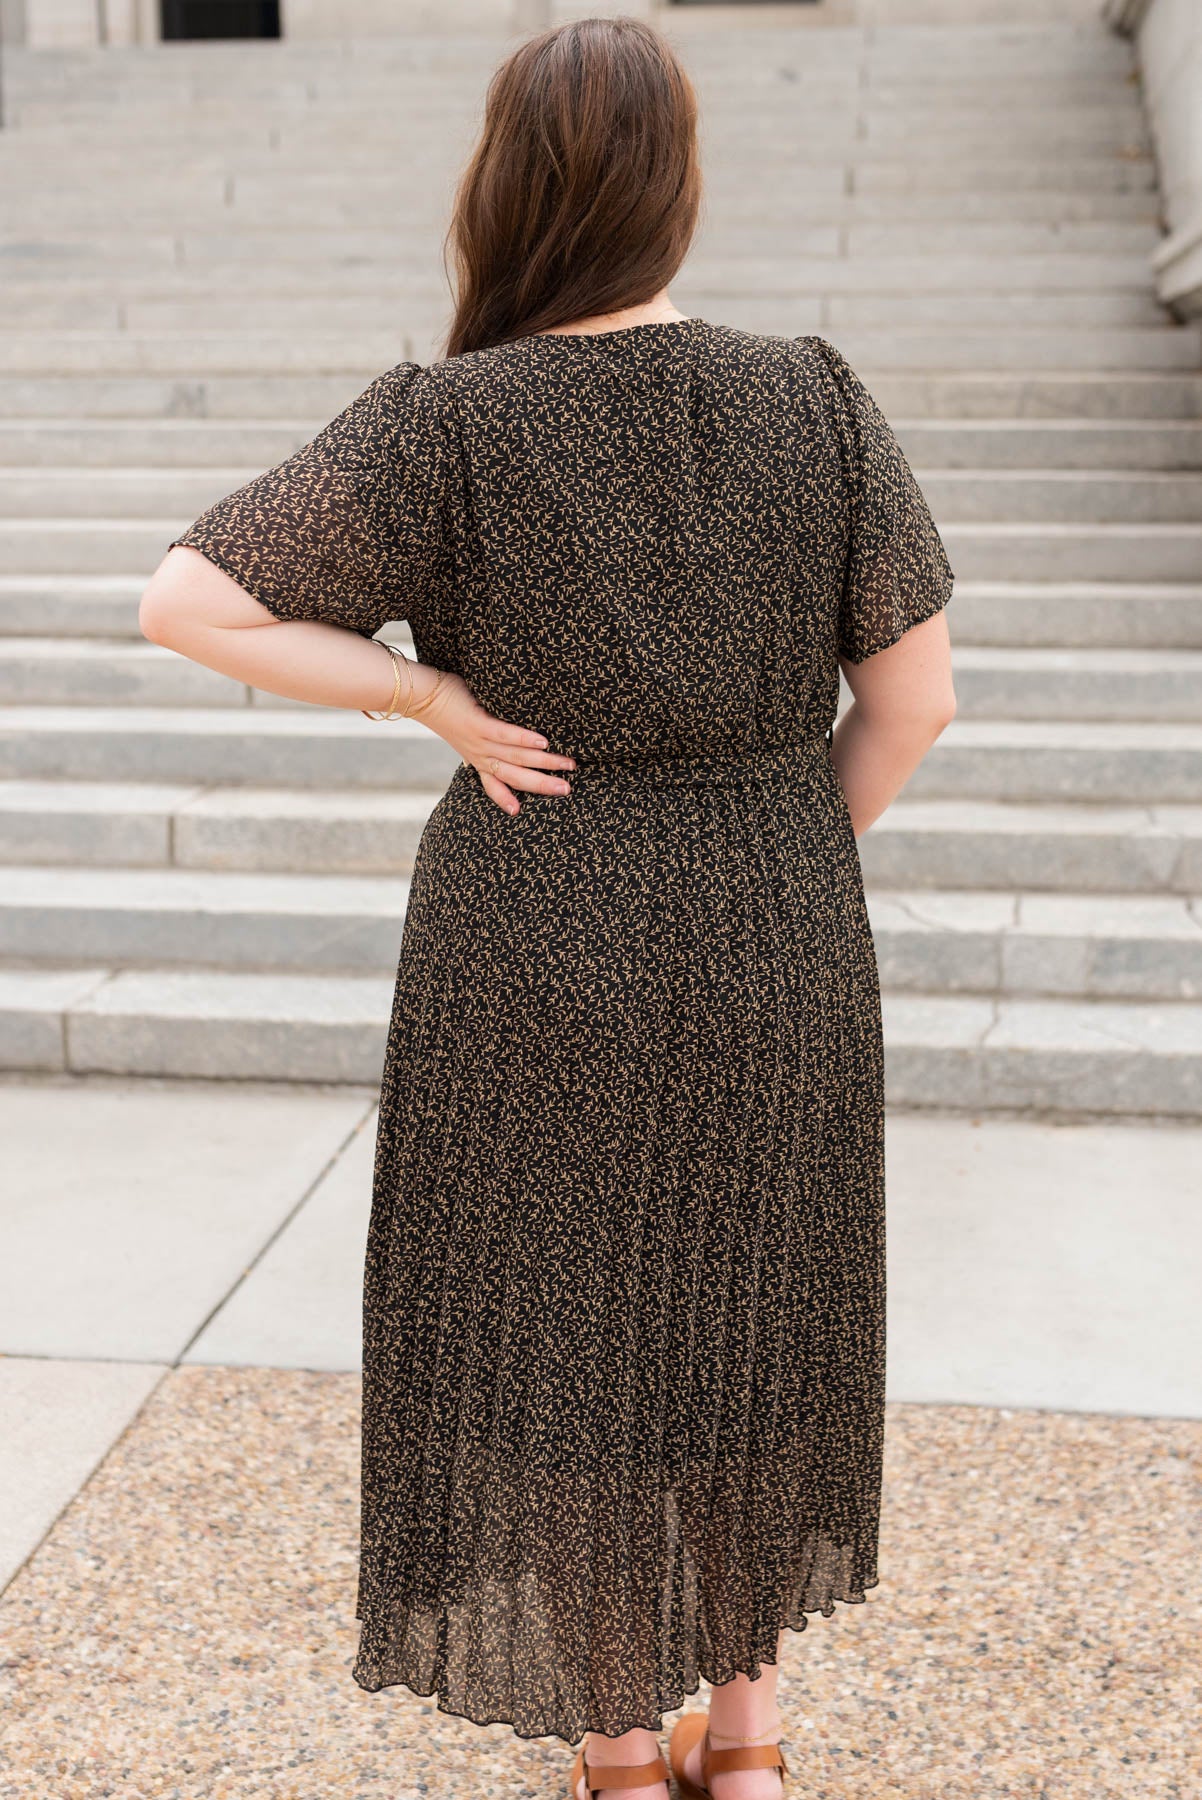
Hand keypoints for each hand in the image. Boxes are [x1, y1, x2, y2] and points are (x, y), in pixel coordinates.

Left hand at [408, 667, 574, 813]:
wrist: (421, 695)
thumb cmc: (446, 707)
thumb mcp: (465, 731)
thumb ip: (484, 737)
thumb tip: (506, 737)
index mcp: (476, 759)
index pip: (493, 785)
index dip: (506, 800)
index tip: (520, 813)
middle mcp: (479, 755)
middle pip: (514, 777)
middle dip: (542, 785)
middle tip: (567, 790)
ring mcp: (479, 741)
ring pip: (515, 758)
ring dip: (544, 763)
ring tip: (568, 765)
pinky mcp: (478, 723)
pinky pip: (504, 735)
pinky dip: (524, 740)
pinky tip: (543, 742)